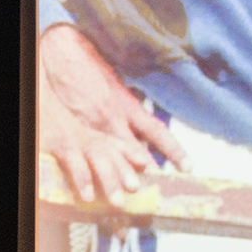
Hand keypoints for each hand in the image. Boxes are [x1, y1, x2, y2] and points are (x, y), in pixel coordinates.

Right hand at [38, 24, 186, 201]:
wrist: (64, 52)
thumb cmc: (91, 66)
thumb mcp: (118, 85)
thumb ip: (131, 107)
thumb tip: (145, 123)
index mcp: (127, 107)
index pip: (156, 131)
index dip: (173, 149)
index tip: (187, 166)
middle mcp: (113, 120)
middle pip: (132, 151)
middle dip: (140, 172)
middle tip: (146, 190)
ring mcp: (90, 127)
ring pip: (107, 159)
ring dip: (114, 181)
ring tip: (121, 200)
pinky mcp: (67, 132)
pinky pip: (77, 161)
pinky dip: (84, 179)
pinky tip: (89, 194)